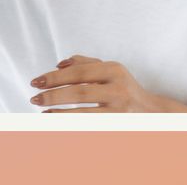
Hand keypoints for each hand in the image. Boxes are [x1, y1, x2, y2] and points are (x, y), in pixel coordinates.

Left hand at [28, 54, 162, 112]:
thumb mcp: (109, 70)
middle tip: (34, 97)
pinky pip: (89, 124)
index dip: (55, 77)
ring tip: (42, 111)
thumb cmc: (124, 87)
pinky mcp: (117, 124)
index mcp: (114, 69)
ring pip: (84, 111)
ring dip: (59, 112)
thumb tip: (59, 64)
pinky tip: (57, 121)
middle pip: (79, 91)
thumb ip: (85, 63)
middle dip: (53, 94)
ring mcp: (119, 108)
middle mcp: (118, 88)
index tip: (36, 81)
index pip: (78, 72)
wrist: (151, 111)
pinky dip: (70, 122)